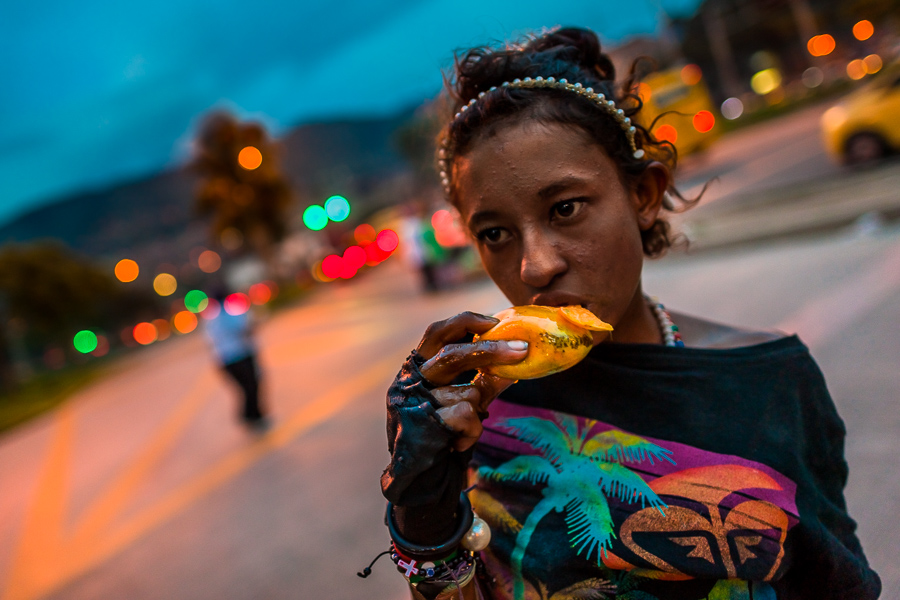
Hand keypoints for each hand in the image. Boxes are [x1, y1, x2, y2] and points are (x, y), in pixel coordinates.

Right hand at [381, 311, 526, 544]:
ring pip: (467, 393)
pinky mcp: (420, 424)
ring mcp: (412, 402)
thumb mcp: (465, 404)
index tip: (495, 321)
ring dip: (477, 412)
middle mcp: (409, 380)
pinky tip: (456, 444)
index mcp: (418, 368)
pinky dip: (471, 431)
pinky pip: (466, 417)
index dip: (465, 322)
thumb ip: (483, 382)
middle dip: (491, 351)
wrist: (421, 482)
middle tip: (522, 350)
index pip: (437, 332)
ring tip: (464, 430)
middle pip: (453, 354)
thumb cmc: (443, 436)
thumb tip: (517, 361)